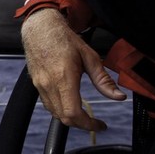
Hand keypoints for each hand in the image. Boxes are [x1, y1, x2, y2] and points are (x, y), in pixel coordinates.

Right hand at [20, 7, 124, 131]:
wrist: (40, 28)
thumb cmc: (64, 39)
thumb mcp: (90, 57)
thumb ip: (103, 80)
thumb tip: (118, 96)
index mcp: (64, 77)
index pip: (73, 113)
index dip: (88, 124)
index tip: (99, 125)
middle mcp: (49, 84)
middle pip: (64, 117)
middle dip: (81, 124)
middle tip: (94, 122)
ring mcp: (40, 85)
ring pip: (55, 113)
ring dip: (70, 118)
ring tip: (83, 114)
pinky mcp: (36, 85)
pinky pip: (48, 105)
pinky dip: (60, 110)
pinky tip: (69, 103)